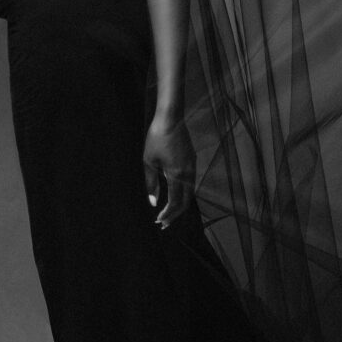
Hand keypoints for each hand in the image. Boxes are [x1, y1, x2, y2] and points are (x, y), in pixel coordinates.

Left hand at [143, 115, 194, 229]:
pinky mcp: (192, 159)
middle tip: (164, 224)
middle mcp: (188, 173)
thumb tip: (153, 202)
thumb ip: (151, 183)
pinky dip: (183, 193)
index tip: (159, 222)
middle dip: (175, 214)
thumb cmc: (156, 138)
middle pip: (186, 201)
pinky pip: (190, 183)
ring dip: (180, 204)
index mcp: (177, 175)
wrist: (171, 118)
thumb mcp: (149, 161)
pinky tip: (175, 194)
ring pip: (190, 192)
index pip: (175, 202)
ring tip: (168, 212)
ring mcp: (192, 166)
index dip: (168, 215)